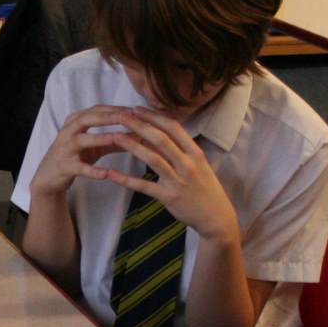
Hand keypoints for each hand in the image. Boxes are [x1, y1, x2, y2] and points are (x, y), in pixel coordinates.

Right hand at [28, 105, 136, 201]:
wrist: (49, 177)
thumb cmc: (76, 157)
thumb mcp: (96, 147)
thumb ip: (115, 140)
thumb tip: (140, 135)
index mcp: (75, 122)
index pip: (96, 110)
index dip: (115, 108)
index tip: (134, 109)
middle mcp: (68, 132)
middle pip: (87, 119)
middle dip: (108, 117)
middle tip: (128, 116)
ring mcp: (65, 149)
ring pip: (81, 140)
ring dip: (100, 138)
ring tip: (117, 138)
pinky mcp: (64, 167)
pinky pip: (80, 168)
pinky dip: (93, 171)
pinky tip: (107, 174)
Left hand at [97, 111, 239, 243]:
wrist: (216, 217)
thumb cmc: (205, 189)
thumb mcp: (198, 165)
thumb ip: (180, 151)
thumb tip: (157, 135)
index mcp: (195, 153)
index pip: (173, 127)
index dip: (154, 116)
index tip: (137, 109)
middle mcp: (188, 164)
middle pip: (161, 139)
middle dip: (140, 125)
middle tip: (122, 115)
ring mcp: (178, 180)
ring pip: (152, 159)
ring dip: (132, 146)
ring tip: (114, 136)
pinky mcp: (169, 197)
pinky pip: (144, 186)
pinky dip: (126, 180)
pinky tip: (111, 174)